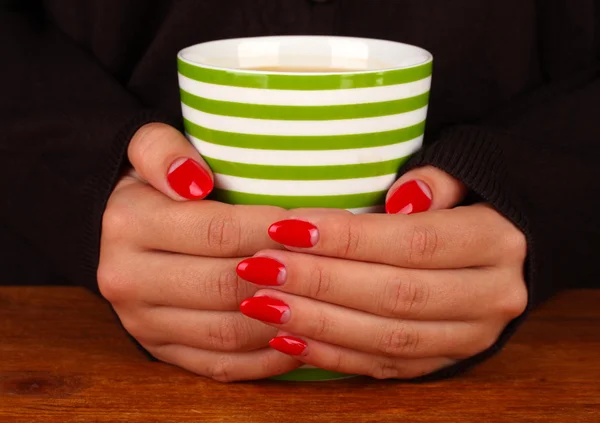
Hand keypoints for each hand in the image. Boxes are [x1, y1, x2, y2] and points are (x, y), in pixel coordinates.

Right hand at [98, 123, 299, 380]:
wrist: (118, 232)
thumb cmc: (153, 186)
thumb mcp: (147, 149)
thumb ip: (163, 150)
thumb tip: (193, 180)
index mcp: (128, 225)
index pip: (218, 231)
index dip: (272, 230)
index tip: (310, 226)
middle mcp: (127, 280)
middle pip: (225, 286)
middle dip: (283, 276)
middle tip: (327, 266)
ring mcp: (143, 323)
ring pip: (227, 333)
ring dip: (281, 322)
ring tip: (324, 304)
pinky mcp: (161, 350)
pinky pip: (220, 365)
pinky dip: (265, 359)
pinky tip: (301, 341)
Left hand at [235, 166, 527, 378]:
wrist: (505, 253)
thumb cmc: (469, 202)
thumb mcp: (466, 172)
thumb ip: (439, 179)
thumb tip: (405, 196)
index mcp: (498, 243)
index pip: (413, 242)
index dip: (347, 239)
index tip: (285, 228)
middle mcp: (492, 297)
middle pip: (395, 294)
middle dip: (320, 283)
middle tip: (259, 268)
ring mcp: (469, 338)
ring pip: (387, 338)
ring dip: (317, 323)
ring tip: (259, 304)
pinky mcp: (444, 361)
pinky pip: (384, 366)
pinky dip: (332, 355)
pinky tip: (286, 340)